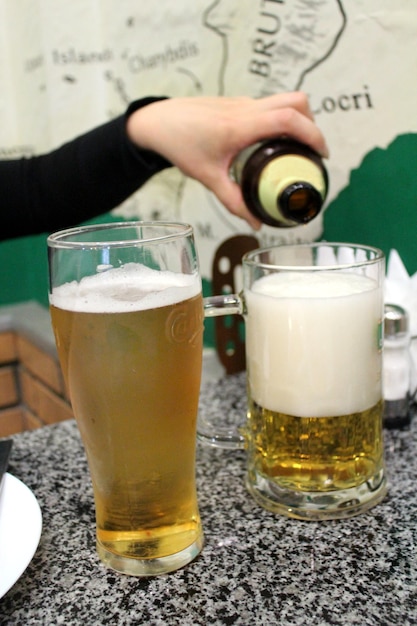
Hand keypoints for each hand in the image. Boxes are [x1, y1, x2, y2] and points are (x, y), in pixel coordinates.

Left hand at [126, 93, 328, 229]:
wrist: (158, 121)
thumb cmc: (180, 144)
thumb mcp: (209, 177)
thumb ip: (233, 201)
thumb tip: (255, 222)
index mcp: (241, 126)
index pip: (289, 119)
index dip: (313, 134)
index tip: (321, 154)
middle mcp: (246, 108)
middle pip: (296, 102)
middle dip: (312, 125)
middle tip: (312, 153)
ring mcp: (243, 103)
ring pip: (284, 100)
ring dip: (298, 120)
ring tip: (296, 149)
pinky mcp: (238, 104)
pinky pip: (269, 106)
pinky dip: (281, 120)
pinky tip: (273, 144)